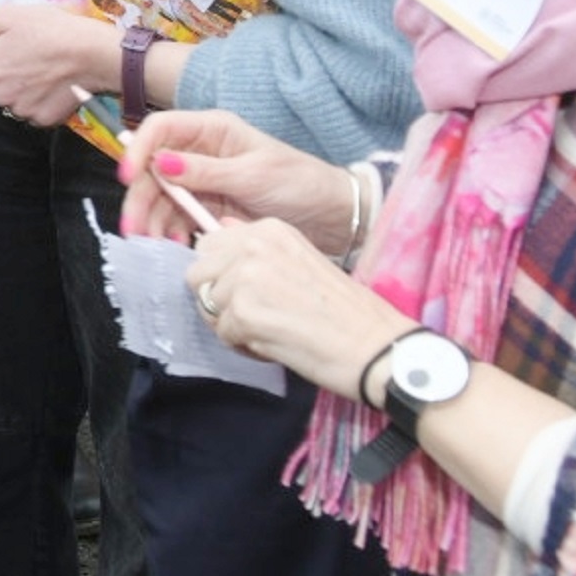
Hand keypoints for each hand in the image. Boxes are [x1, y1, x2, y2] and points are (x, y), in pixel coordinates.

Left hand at [0, 2, 118, 126]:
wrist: (91, 54)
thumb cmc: (48, 29)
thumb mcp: (6, 18)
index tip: (10, 47)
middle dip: (8, 74)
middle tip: (32, 54)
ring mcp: (22, 111)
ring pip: (16, 100)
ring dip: (25, 88)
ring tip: (47, 67)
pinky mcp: (44, 121)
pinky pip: (37, 111)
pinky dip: (44, 100)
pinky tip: (57, 83)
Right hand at [118, 110, 360, 253]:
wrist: (334, 217)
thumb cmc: (300, 184)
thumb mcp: (253, 175)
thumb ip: (204, 171)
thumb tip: (160, 164)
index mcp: (212, 130)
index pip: (161, 130)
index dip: (138, 150)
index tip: (128, 179)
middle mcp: (201, 152)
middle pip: (153, 169)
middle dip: (141, 198)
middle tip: (135, 230)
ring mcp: (204, 181)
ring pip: (162, 197)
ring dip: (153, 219)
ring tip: (157, 245)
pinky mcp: (209, 208)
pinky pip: (179, 217)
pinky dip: (171, 231)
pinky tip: (176, 245)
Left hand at [187, 218, 409, 399]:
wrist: (377, 347)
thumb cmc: (343, 312)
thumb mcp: (298, 260)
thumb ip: (256, 247)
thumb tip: (220, 228)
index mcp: (269, 228)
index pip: (209, 243)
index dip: (221, 274)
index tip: (249, 292)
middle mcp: (254, 244)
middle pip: (198, 274)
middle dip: (218, 300)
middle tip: (257, 316)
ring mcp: (247, 277)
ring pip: (207, 306)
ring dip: (232, 325)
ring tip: (271, 331)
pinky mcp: (245, 313)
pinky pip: (223, 335)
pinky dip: (245, 347)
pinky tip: (277, 345)